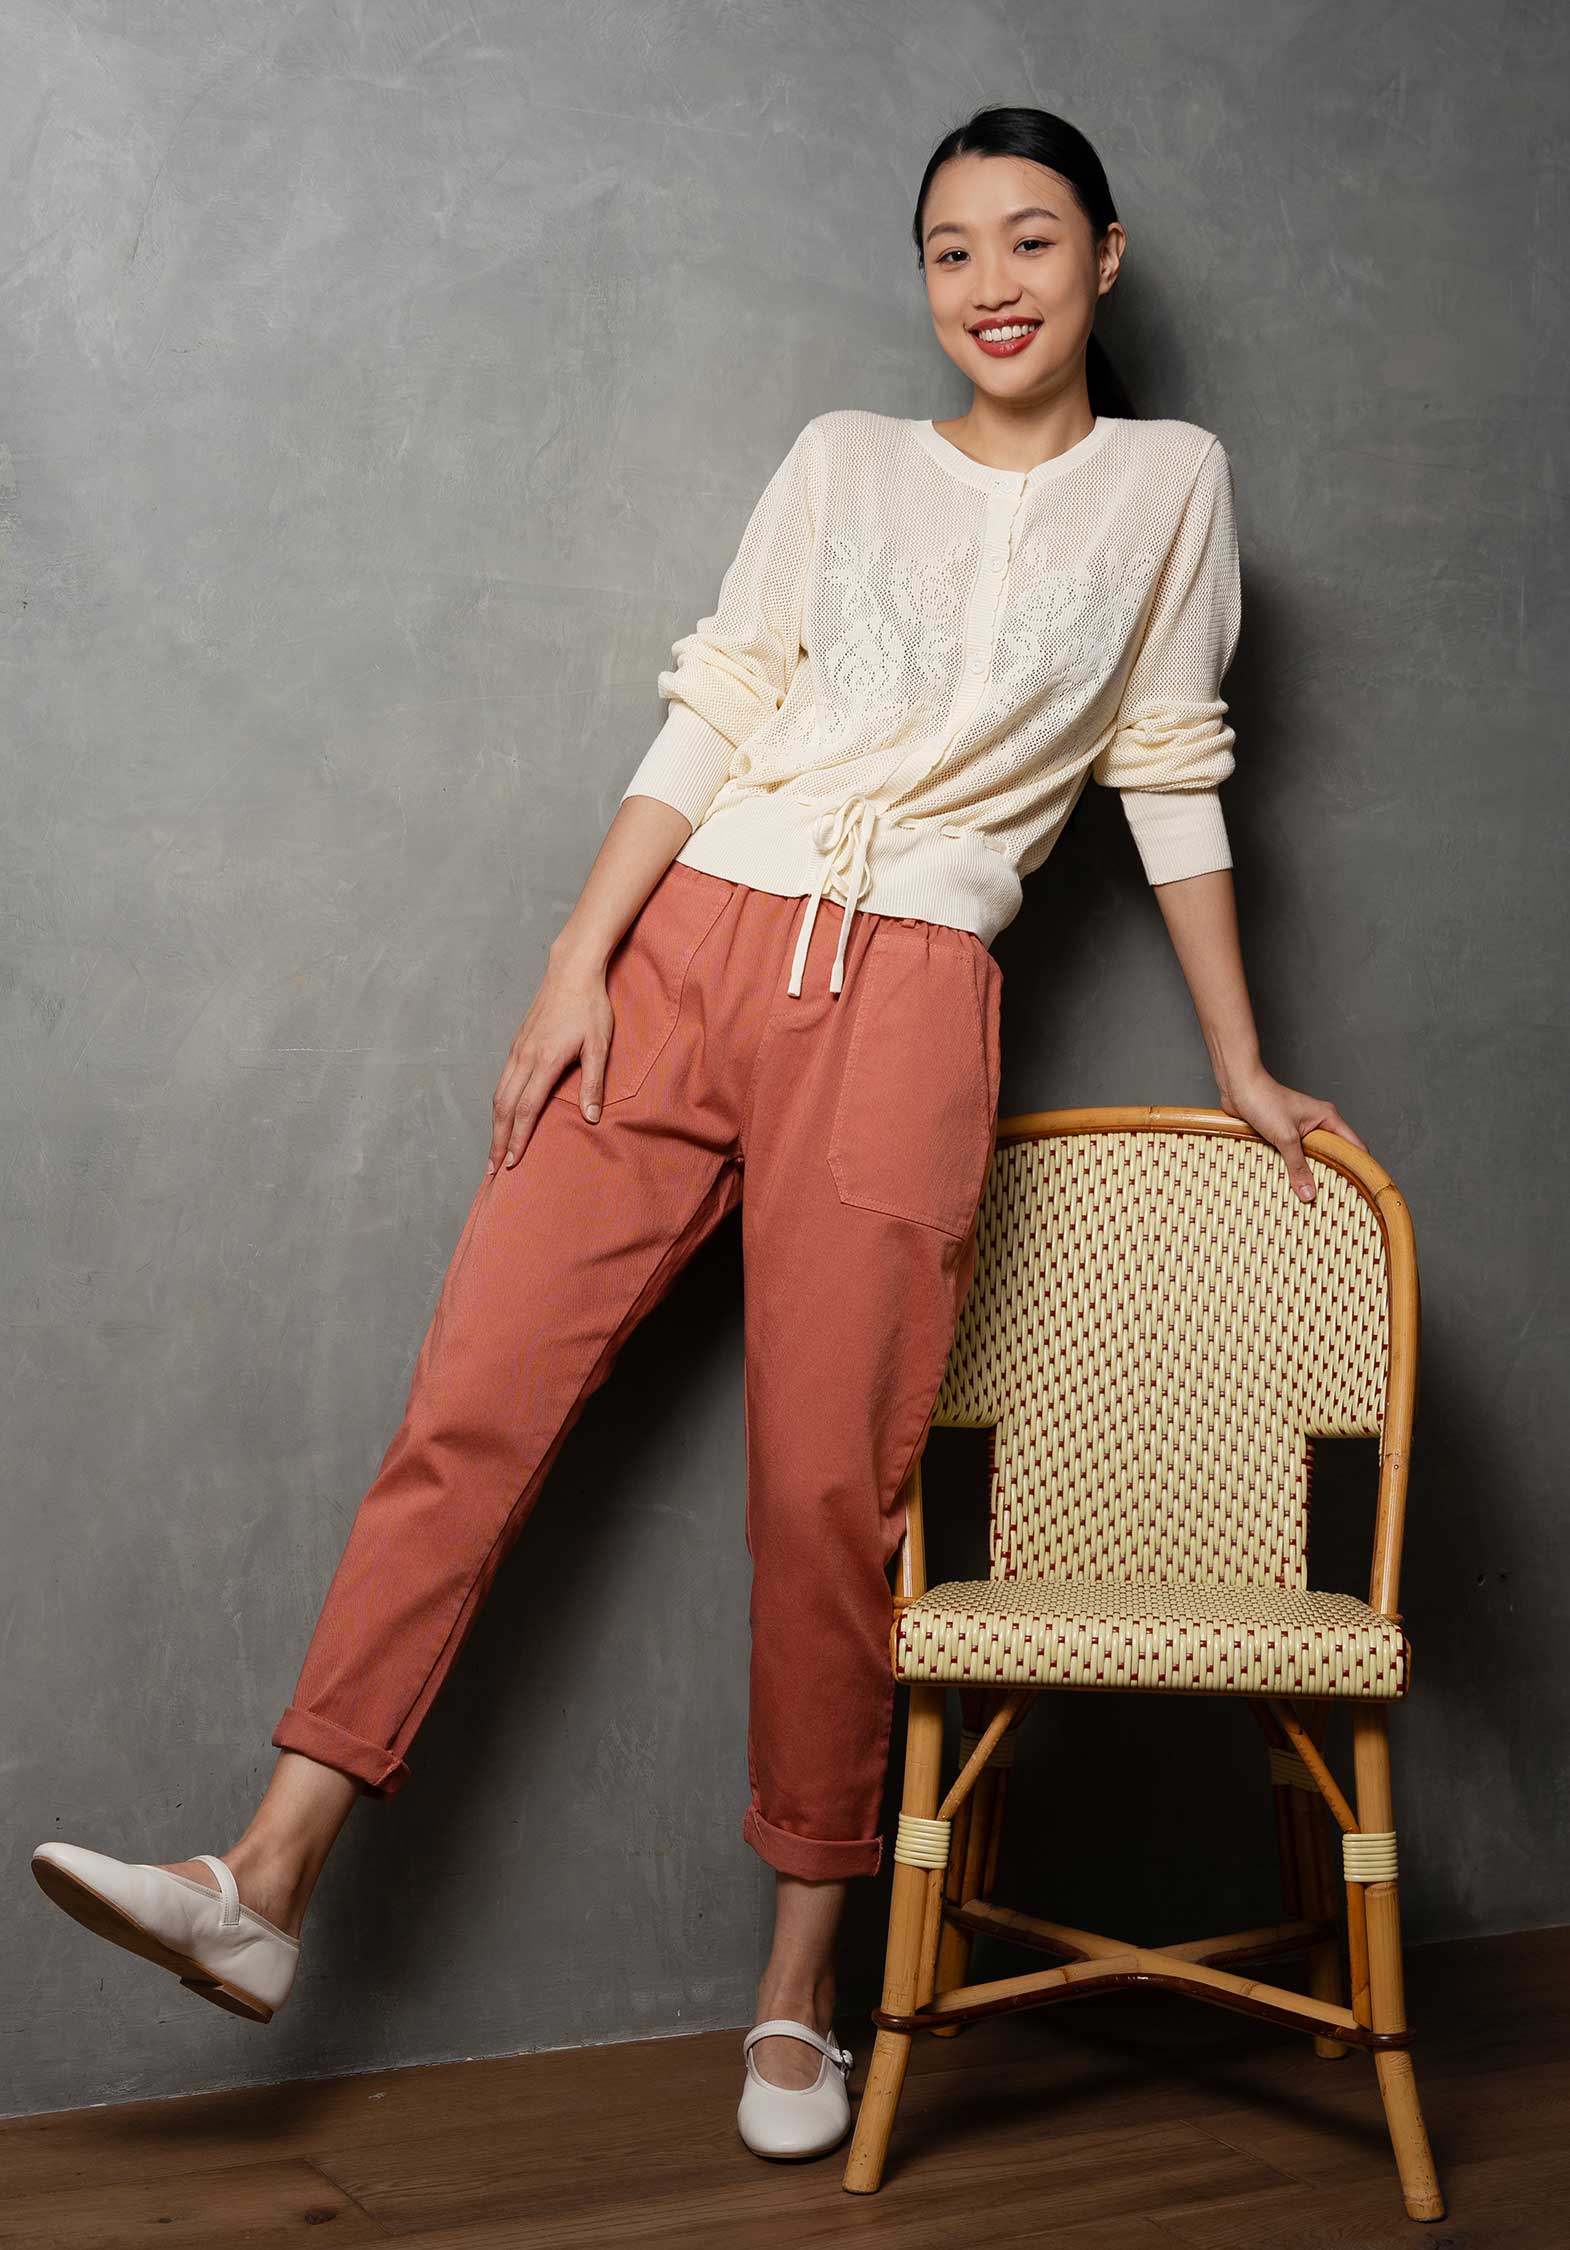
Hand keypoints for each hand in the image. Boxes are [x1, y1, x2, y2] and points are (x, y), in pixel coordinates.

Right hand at [486, 957, 614, 1173]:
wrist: (571, 971)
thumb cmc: (590, 1007)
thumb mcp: (600, 1044)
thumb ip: (594, 1082)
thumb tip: (591, 1117)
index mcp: (545, 1061)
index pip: (526, 1109)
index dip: (518, 1138)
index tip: (513, 1162)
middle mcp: (524, 1057)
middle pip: (504, 1107)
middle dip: (497, 1140)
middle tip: (493, 1168)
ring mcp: (517, 1050)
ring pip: (498, 1094)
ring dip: (494, 1125)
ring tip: (493, 1149)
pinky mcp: (517, 1044)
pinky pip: (501, 1081)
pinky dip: (497, 1104)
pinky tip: (501, 1116)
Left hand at [1217, 1065, 1368, 1203]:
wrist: (1238, 1087)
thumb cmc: (1264, 1101)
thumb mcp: (1285, 1137)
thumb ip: (1298, 1166)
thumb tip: (1308, 1193)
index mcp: (1328, 1118)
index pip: (1354, 1146)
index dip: (1359, 1167)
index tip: (1360, 1189)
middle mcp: (1318, 1123)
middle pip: (1334, 1154)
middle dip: (1333, 1174)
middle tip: (1333, 1198)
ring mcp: (1301, 1128)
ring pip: (1313, 1156)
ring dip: (1310, 1172)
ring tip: (1312, 1196)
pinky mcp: (1284, 1133)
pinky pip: (1294, 1154)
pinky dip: (1294, 1167)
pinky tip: (1291, 1182)